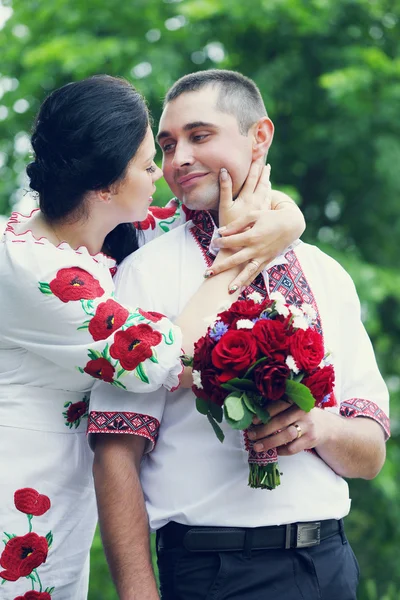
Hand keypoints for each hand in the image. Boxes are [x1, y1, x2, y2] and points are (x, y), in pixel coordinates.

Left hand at [210, 162, 303, 288]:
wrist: (291, 225)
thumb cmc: (271, 217)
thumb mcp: (253, 215)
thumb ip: (237, 224)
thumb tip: (221, 232)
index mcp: (251, 236)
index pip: (230, 242)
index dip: (220, 242)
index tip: (214, 242)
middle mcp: (256, 249)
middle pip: (235, 260)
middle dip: (220, 267)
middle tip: (207, 273)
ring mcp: (262, 257)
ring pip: (248, 272)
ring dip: (238, 281)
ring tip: (228, 290)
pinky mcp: (267, 261)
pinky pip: (257, 272)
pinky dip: (249, 280)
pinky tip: (241, 288)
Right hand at [218, 157, 270, 228]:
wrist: (239, 243)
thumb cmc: (228, 225)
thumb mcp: (224, 206)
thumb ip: (225, 188)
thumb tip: (225, 171)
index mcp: (247, 197)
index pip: (252, 177)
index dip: (255, 166)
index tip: (257, 156)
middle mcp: (256, 201)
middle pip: (262, 182)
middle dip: (263, 171)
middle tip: (266, 163)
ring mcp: (261, 208)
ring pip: (266, 191)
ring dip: (267, 180)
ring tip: (267, 173)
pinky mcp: (262, 216)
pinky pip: (268, 200)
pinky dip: (268, 192)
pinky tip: (268, 191)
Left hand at [247, 402, 331, 455]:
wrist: (326, 426)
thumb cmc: (301, 415)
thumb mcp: (293, 407)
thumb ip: (278, 408)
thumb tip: (253, 418)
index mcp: (295, 400)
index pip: (279, 405)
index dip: (265, 413)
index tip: (253, 421)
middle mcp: (303, 411)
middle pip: (280, 421)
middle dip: (263, 430)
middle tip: (251, 435)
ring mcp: (308, 425)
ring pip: (286, 435)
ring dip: (270, 442)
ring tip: (257, 446)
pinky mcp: (311, 439)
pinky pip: (292, 447)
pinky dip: (280, 450)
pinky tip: (273, 451)